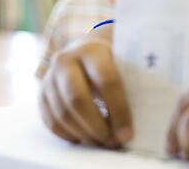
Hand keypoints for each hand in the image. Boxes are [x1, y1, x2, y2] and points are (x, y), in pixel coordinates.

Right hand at [38, 26, 132, 147]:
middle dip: (97, 126)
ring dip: (83, 133)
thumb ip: (133, 80)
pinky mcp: (41, 92)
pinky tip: (85, 138)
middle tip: (113, 141)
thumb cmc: (113, 57)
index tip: (128, 132)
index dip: (119, 110)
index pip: (107, 82)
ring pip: (62, 114)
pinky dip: (68, 134)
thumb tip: (146, 114)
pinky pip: (50, 120)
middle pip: (78, 100)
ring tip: (102, 142)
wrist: (87, 47)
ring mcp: (50, 77)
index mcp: (92, 50)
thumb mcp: (124, 59)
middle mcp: (66, 60)